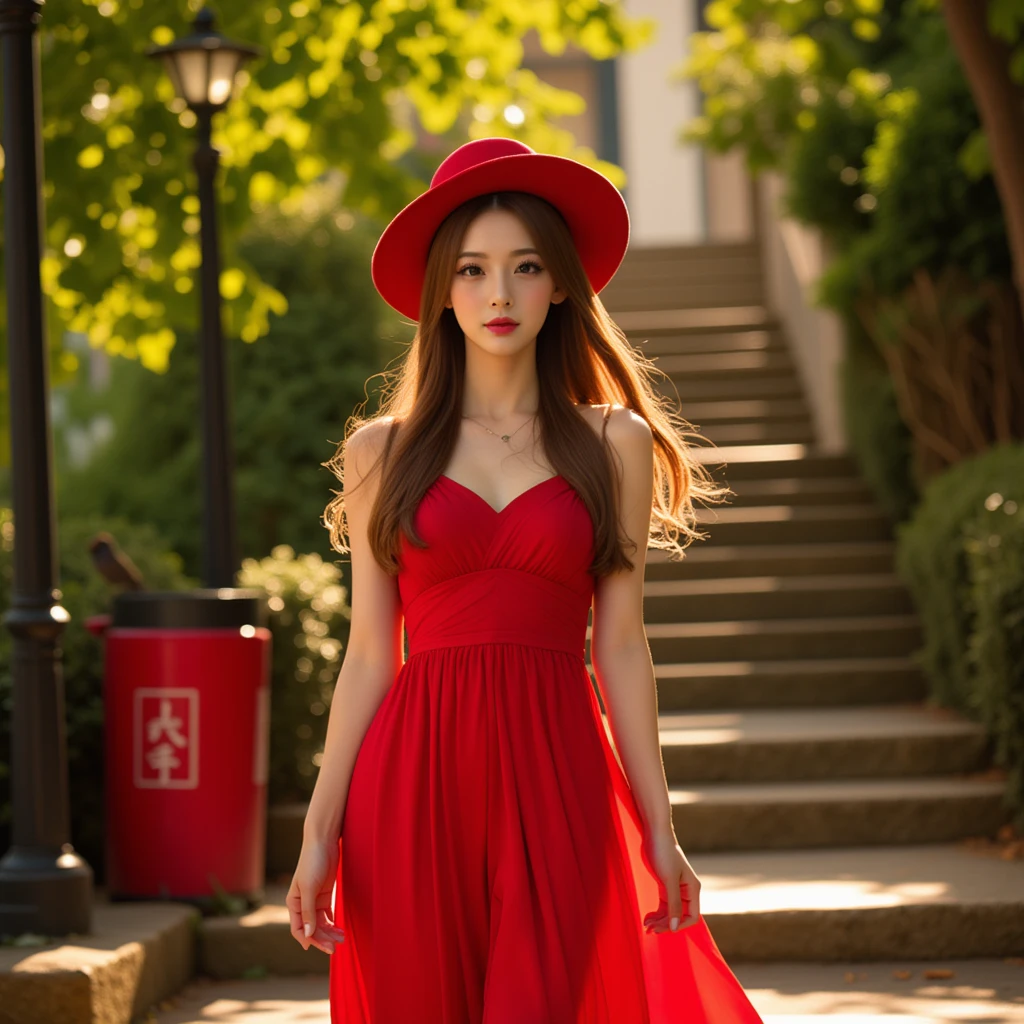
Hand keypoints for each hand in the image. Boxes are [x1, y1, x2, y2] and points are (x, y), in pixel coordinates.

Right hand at [286, 836, 346, 954]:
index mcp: (293, 903)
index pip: (298, 929)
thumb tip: (308, 935)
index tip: (322, 947)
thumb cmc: (313, 862)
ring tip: (342, 939)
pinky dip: (332, 923)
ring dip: (329, 932)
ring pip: (320, 923)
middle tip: (334, 948)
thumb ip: (308, 912)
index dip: (309, 940)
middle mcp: (302, 904)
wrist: (324, 842)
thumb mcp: (309, 887)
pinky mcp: (324, 895)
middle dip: (322, 938)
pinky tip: (340, 929)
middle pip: (311, 928)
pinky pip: (327, 915)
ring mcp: (314, 900)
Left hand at [640, 827, 700, 933]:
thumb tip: (675, 928)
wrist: (655, 834)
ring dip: (660, 921)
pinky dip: (656, 913)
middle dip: (667, 924)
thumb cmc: (664, 853)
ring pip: (670, 912)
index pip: (692, 916)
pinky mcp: (665, 886)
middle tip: (651, 930)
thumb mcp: (669, 880)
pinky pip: (664, 905)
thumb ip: (674, 904)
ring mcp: (675, 889)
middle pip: (680, 916)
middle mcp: (686, 891)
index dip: (680, 925)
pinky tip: (647, 918)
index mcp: (693, 889)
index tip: (666, 929)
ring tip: (647, 926)